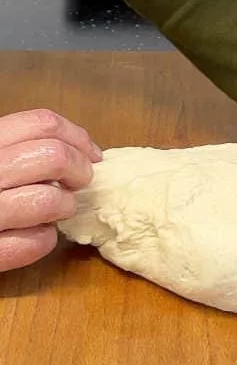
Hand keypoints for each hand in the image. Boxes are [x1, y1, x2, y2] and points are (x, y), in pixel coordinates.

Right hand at [0, 109, 100, 272]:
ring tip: (53, 210)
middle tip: (77, 184)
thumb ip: (16, 148)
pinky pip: (38, 240)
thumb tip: (76, 148)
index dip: (78, 138)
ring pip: (52, 200)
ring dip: (64, 207)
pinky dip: (44, 238)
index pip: (42, 123)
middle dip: (80, 172)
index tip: (91, 155)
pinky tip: (30, 233)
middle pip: (55, 157)